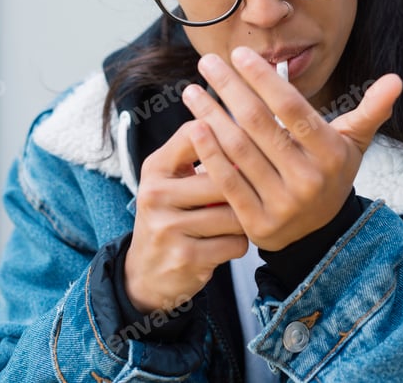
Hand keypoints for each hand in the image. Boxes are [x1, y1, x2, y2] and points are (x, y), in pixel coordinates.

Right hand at [124, 120, 247, 313]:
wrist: (145, 272)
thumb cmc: (170, 215)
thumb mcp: (171, 179)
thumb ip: (200, 153)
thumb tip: (247, 130)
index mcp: (155, 167)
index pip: (195, 134)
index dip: (227, 134)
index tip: (247, 139)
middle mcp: (156, 194)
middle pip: (222, 177)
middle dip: (245, 186)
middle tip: (257, 188)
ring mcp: (169, 227)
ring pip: (233, 213)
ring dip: (245, 217)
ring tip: (241, 216)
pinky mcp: (186, 257)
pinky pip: (235, 243)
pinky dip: (240, 243)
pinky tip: (229, 241)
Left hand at [181, 47, 402, 250]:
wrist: (319, 234)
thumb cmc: (330, 173)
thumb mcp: (353, 144)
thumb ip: (370, 110)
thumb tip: (396, 79)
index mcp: (332, 154)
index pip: (292, 108)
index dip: (264, 79)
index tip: (239, 54)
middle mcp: (309, 180)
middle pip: (260, 124)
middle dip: (229, 89)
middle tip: (207, 62)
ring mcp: (283, 205)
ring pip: (240, 150)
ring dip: (211, 116)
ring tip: (192, 91)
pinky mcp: (258, 224)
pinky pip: (228, 182)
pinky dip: (209, 153)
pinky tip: (195, 127)